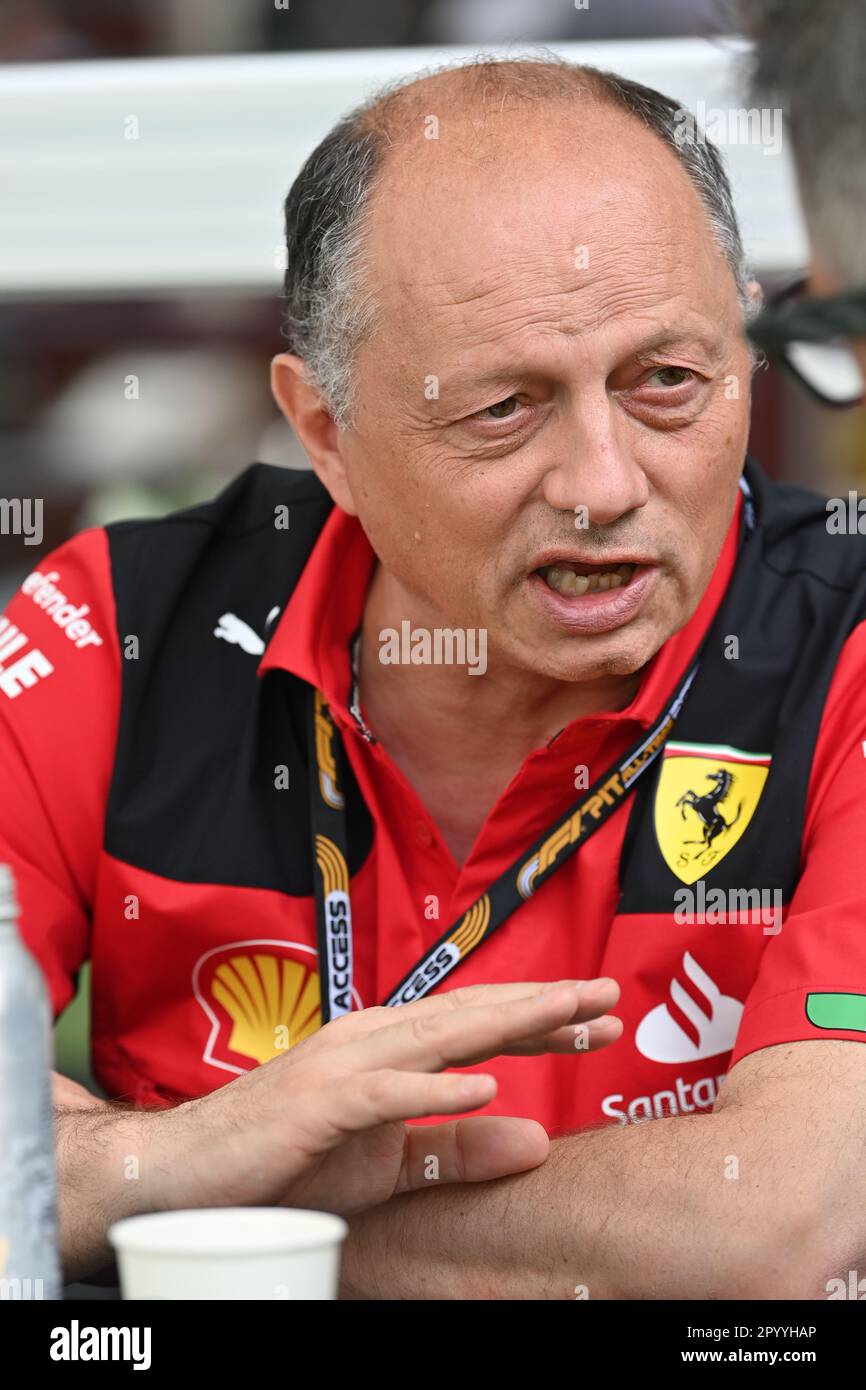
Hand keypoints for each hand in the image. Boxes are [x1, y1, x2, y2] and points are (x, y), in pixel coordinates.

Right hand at [154, 978, 620, 1215]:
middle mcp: (371, 1040)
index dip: (540, 1020)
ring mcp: (344, 1067)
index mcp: (388, 1047)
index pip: (478, 1026)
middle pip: (471, 1015)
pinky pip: (386, 1096)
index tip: (599, 1019)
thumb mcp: (387, 1164)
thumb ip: (457, 1150)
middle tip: (609, 994)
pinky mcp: (318, 1106)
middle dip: (543, 1004)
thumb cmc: (286, 1162)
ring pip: (441, 1037)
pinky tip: (484, 1088)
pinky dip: (435, 1091)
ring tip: (569, 1015)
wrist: (187, 1174)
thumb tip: (534, 1138)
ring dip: (508, 1025)